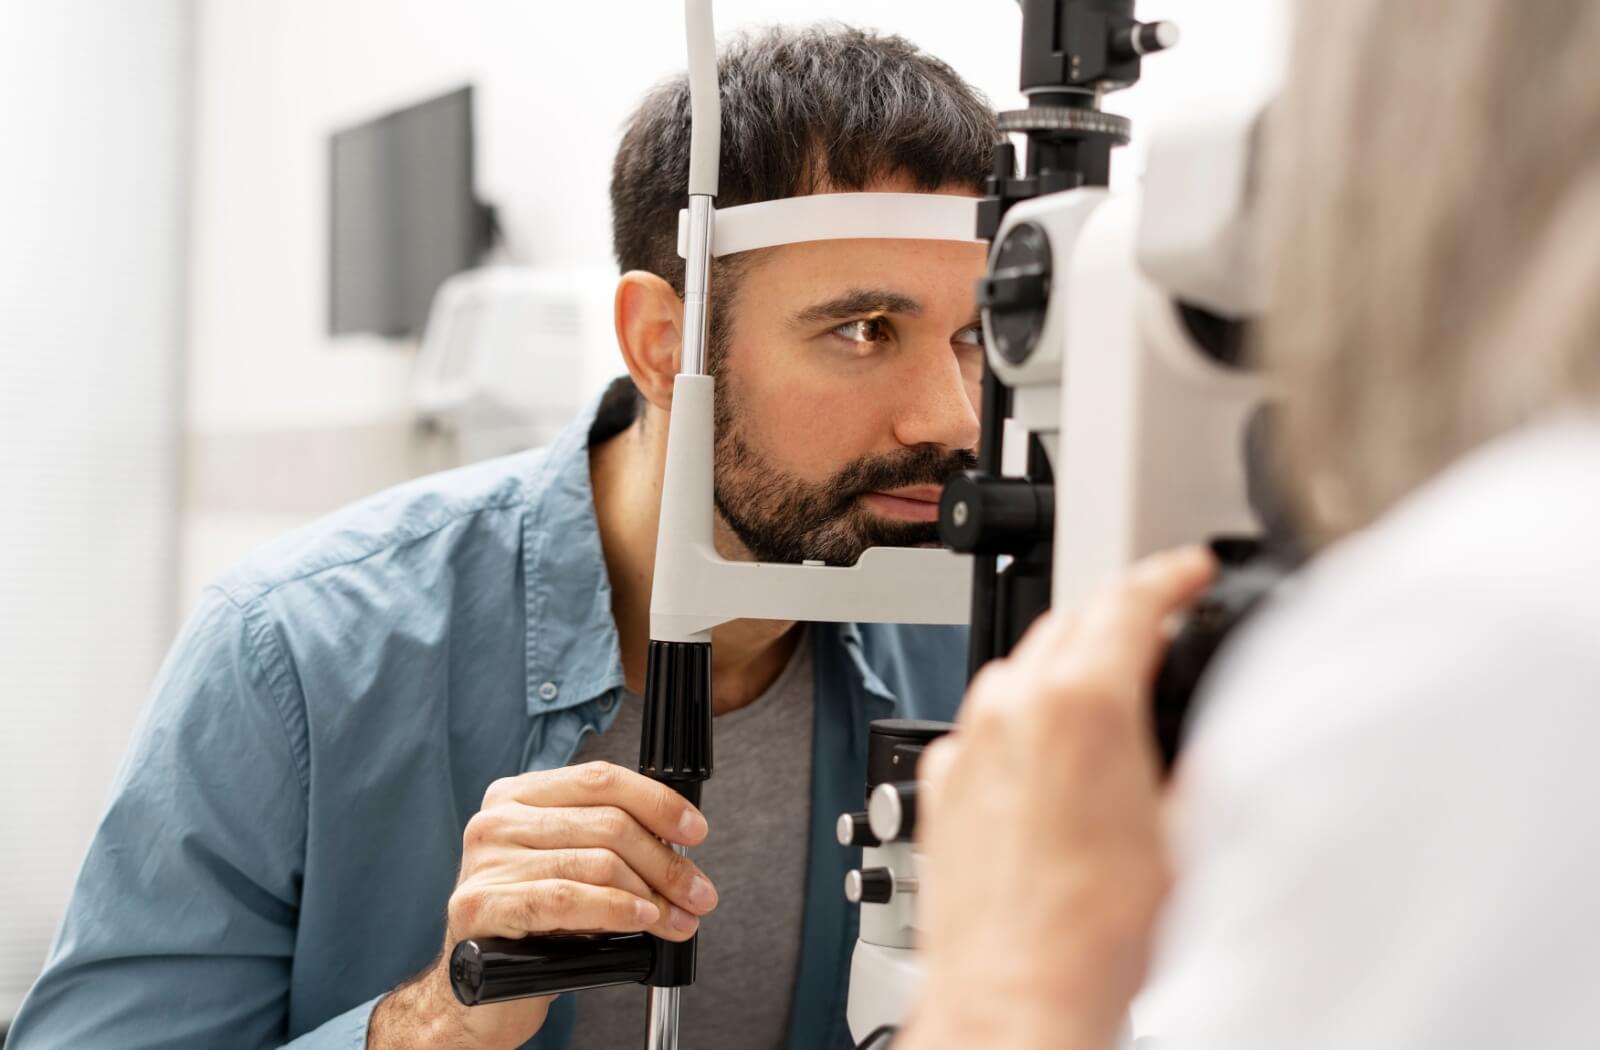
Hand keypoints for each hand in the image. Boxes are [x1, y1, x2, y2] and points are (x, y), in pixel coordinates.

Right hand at [367, 761, 716, 1049]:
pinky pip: (566, 899)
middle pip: (607, 824)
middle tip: (698, 893)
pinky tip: (642, 920)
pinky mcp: (479, 906)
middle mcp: (497, 820)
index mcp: (518, 795)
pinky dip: (615, 909)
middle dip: (667, 862)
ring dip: (652, 894)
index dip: (657, 803)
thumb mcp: (571, 869)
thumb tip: (680, 848)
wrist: (475, 993)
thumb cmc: (530, 927)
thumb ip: (609, 844)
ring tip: (676, 918)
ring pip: (596, 862)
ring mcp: (485, 862)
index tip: (695, 831)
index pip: (600, 779)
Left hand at [899, 547, 1215, 1049]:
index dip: (1169, 575)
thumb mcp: (1186, 832)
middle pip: (1070, 620)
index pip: (1129, 599)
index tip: (1187, 571)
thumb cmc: (1091, 935)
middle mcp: (1013, 707)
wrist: (1014, 993)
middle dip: (1118, 610)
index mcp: (1082, 703)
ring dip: (1065, 658)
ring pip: (1018, 664)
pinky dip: (1018, 714)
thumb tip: (1215, 734)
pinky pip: (983, 719)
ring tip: (1105, 682)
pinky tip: (1045, 749)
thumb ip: (1200, 761)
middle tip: (1156, 619)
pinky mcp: (942, 780)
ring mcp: (969, 741)